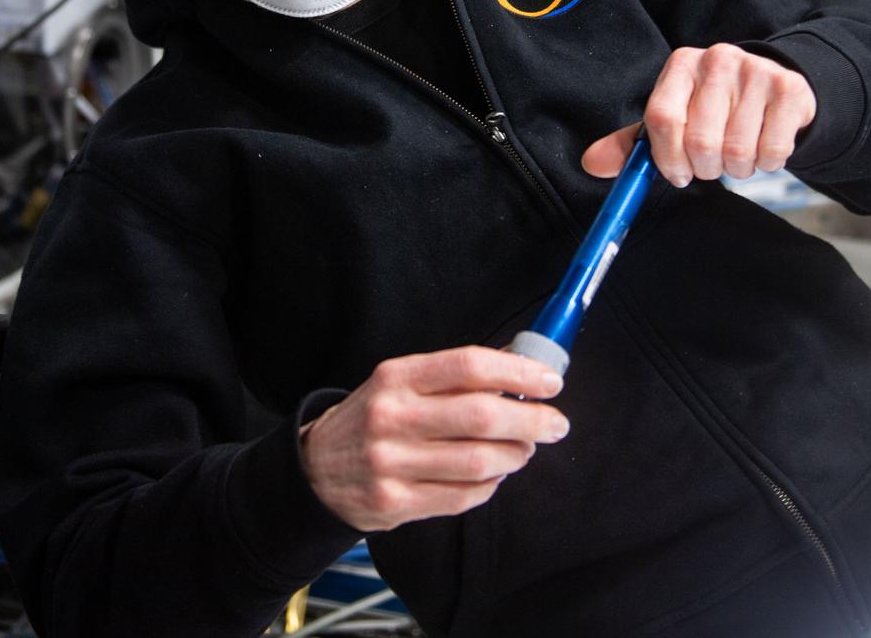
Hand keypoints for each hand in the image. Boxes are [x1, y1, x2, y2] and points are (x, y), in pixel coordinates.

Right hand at [299, 346, 568, 531]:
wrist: (314, 469)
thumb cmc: (372, 418)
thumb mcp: (400, 383)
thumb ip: (454, 377)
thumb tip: (522, 369)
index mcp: (396, 377)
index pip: (468, 366)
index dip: (518, 373)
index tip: (550, 382)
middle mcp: (391, 417)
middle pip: (481, 416)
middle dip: (532, 420)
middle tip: (556, 423)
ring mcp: (391, 463)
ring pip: (478, 462)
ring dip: (515, 456)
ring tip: (524, 450)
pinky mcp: (394, 503)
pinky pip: (462, 497)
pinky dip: (489, 486)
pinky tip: (494, 475)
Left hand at [581, 44, 815, 186]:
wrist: (774, 87)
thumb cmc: (715, 109)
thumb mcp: (673, 118)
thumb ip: (635, 144)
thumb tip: (592, 164)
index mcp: (680, 65)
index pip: (661, 119)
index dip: (667, 158)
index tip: (679, 175)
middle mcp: (717, 59)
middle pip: (700, 142)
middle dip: (705, 169)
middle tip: (713, 165)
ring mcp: (755, 71)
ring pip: (737, 152)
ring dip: (738, 169)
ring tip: (739, 154)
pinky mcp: (789, 89)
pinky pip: (772, 150)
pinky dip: (767, 163)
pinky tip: (764, 148)